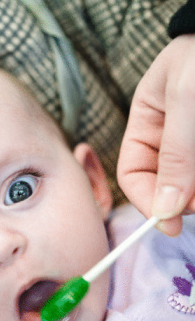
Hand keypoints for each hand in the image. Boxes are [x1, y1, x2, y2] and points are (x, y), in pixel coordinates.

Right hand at [117, 34, 194, 235]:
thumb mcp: (186, 99)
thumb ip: (175, 154)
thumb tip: (165, 209)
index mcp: (145, 125)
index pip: (132, 173)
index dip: (147, 201)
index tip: (170, 222)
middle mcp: (167, 139)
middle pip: (164, 184)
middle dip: (182, 198)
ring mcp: (192, 145)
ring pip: (189, 184)